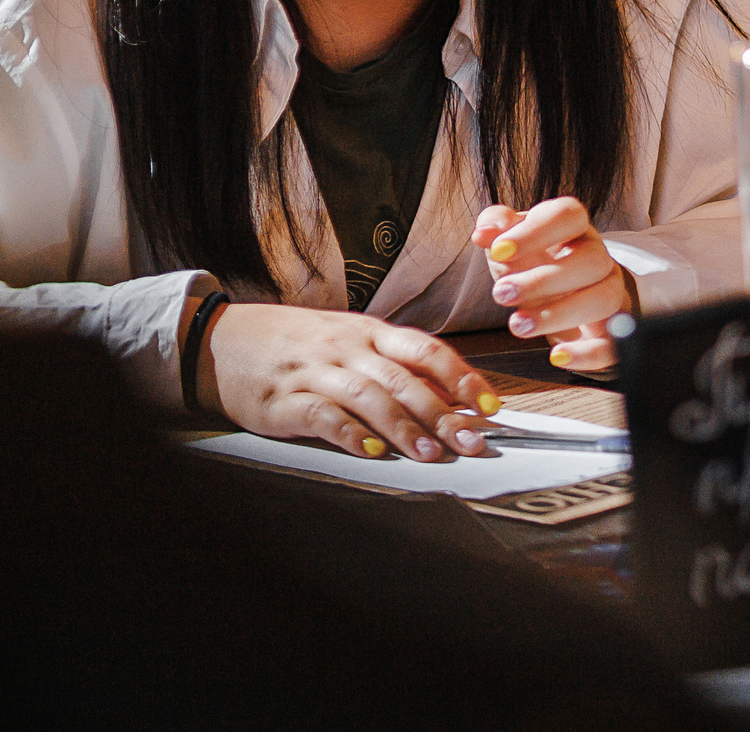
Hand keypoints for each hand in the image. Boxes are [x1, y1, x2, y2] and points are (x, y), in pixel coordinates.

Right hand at [200, 302, 502, 460]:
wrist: (224, 340)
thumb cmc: (299, 342)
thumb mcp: (349, 340)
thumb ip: (393, 363)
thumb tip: (451, 393)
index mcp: (370, 332)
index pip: (427, 350)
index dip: (462, 378)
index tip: (490, 406)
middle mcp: (347, 349)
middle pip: (404, 380)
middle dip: (442, 413)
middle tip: (470, 441)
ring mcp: (315, 372)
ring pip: (369, 397)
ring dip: (404, 428)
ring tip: (430, 453)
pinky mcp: (283, 400)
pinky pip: (322, 416)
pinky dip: (350, 435)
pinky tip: (372, 452)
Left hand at [474, 197, 631, 372]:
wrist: (564, 295)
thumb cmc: (535, 263)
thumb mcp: (512, 242)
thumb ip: (496, 229)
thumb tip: (484, 233)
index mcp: (574, 229)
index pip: (568, 216)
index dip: (535, 232)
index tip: (498, 251)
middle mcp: (598, 258)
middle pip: (592, 260)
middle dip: (543, 280)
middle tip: (501, 294)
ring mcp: (609, 293)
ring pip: (604, 299)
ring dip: (559, 314)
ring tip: (518, 325)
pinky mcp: (610, 331)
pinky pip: (613, 341)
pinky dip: (587, 352)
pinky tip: (557, 356)